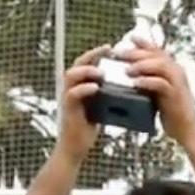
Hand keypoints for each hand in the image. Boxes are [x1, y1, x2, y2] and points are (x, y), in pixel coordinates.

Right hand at [58, 44, 110, 158]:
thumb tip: (127, 85)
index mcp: (79, 85)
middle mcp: (71, 88)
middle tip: (108, 50)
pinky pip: (73, 94)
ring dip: (87, 71)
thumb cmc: (88, 126)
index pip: (85, 63)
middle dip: (92, 55)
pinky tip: (95, 88)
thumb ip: (107, 93)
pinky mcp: (68, 109)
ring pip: (71, 76)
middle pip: (77, 64)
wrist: (76, 147)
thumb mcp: (101, 105)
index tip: (110, 48)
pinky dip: (84, 89)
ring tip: (101, 72)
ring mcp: (68, 98)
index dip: (96, 53)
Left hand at [122, 38, 194, 142]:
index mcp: (173, 69)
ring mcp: (177, 82)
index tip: (130, 38)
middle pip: (155, 55)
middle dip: (136, 53)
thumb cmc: (171, 111)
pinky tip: (135, 83)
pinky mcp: (175, 95)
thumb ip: (150, 81)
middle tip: (118, 54)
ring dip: (141, 65)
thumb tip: (131, 74)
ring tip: (126, 69)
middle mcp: (177, 72)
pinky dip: (147, 82)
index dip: (145, 43)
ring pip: (160, 65)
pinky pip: (160, 84)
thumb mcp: (159, 92)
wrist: (187, 129)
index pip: (158, 51)